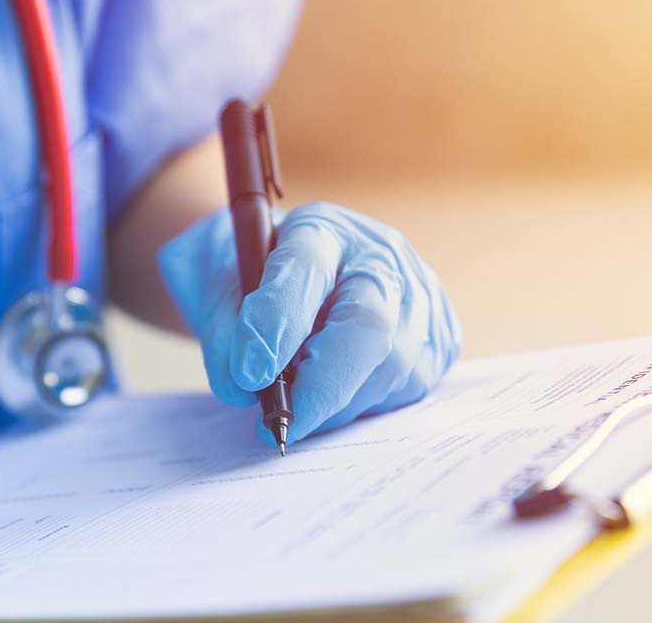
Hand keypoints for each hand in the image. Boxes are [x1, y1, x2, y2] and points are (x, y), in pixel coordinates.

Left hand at [158, 202, 460, 444]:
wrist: (291, 274)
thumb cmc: (248, 277)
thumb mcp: (211, 285)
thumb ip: (221, 330)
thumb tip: (241, 386)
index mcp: (320, 228)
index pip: (306, 268)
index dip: (278, 323)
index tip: (248, 373)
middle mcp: (382, 257)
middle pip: (369, 323)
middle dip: (321, 385)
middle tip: (278, 424)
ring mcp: (420, 299)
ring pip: (388, 369)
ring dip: (334, 406)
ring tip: (295, 405)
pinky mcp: (439, 341)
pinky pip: (404, 390)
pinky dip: (358, 407)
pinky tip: (330, 396)